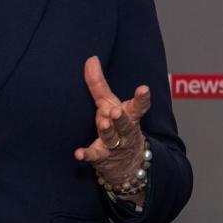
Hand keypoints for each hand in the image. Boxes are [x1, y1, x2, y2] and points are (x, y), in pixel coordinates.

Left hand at [74, 56, 152, 191]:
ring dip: (108, 131)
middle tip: (116, 111)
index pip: (139, 106)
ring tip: (104, 123)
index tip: (144, 89)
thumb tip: (91, 58)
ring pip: (112, 138)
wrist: (127, 163)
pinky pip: (94, 155)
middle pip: (124, 123)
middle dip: (121, 118)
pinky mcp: (102, 157)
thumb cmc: (116, 125)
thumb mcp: (109, 103)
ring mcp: (115, 145)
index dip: (142, 98)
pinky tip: (78, 153)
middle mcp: (125, 130)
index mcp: (130, 115)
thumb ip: (99, 83)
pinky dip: (87, 154)